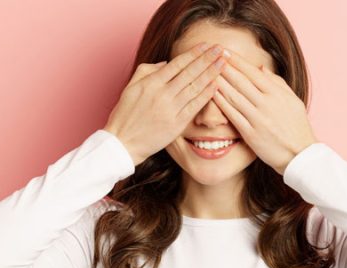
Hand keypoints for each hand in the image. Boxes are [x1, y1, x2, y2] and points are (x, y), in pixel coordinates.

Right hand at [103, 43, 227, 165]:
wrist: (123, 142)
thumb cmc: (125, 114)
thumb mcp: (131, 87)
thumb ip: (147, 70)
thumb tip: (166, 62)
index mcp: (151, 83)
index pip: (178, 63)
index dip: (194, 53)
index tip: (206, 45)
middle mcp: (163, 94)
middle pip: (190, 72)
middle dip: (207, 59)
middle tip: (221, 49)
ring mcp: (171, 109)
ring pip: (195, 87)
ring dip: (211, 74)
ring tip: (223, 63)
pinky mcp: (177, 124)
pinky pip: (195, 106)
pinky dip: (206, 95)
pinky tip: (216, 85)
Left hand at [212, 52, 318, 174]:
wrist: (300, 154)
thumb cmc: (297, 126)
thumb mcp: (292, 100)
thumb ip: (277, 83)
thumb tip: (261, 68)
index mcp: (277, 94)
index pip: (253, 72)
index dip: (237, 61)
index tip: (225, 51)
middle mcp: (267, 104)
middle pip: (241, 82)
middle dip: (224, 67)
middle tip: (210, 56)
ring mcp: (258, 119)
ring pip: (234, 96)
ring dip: (219, 83)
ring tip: (207, 72)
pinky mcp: (251, 134)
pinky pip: (233, 116)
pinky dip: (222, 104)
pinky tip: (212, 94)